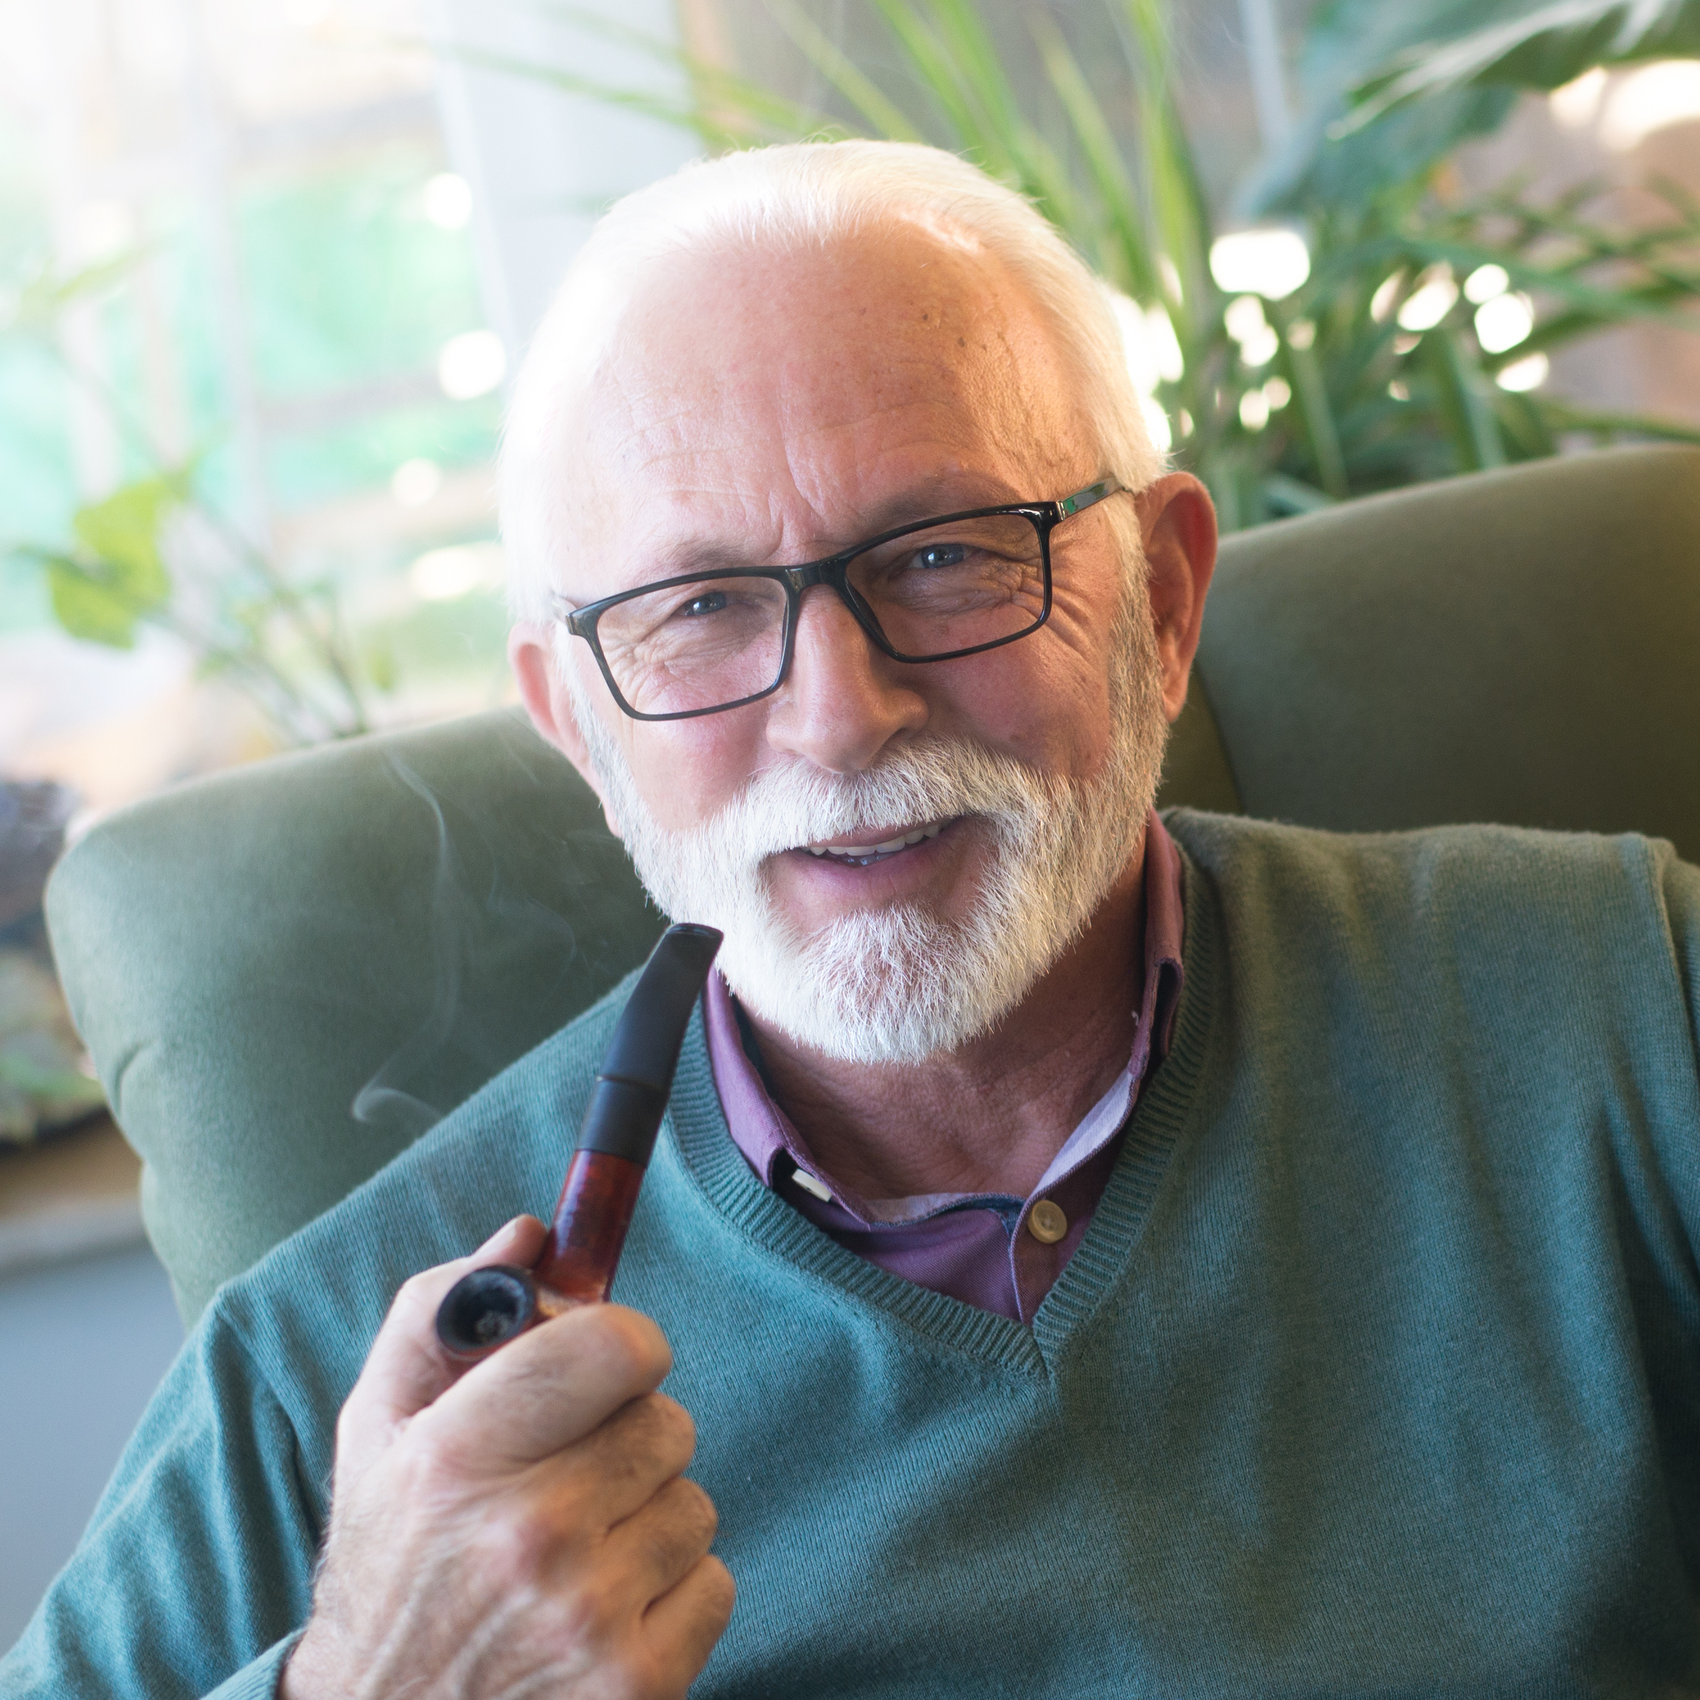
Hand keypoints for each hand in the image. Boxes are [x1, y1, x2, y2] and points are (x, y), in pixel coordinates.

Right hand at [281, 1216, 734, 1699]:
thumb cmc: (389, 1563)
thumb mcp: (380, 1429)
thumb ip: (444, 1310)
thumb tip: (532, 1234)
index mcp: (459, 1456)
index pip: (616, 1344)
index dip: (620, 1343)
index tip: (601, 1367)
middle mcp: (529, 1534)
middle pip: (666, 1420)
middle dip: (627, 1436)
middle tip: (569, 1475)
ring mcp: (589, 1616)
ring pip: (694, 1501)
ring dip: (648, 1516)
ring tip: (578, 1552)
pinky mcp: (638, 1684)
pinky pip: (716, 1580)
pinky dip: (673, 1592)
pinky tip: (605, 1611)